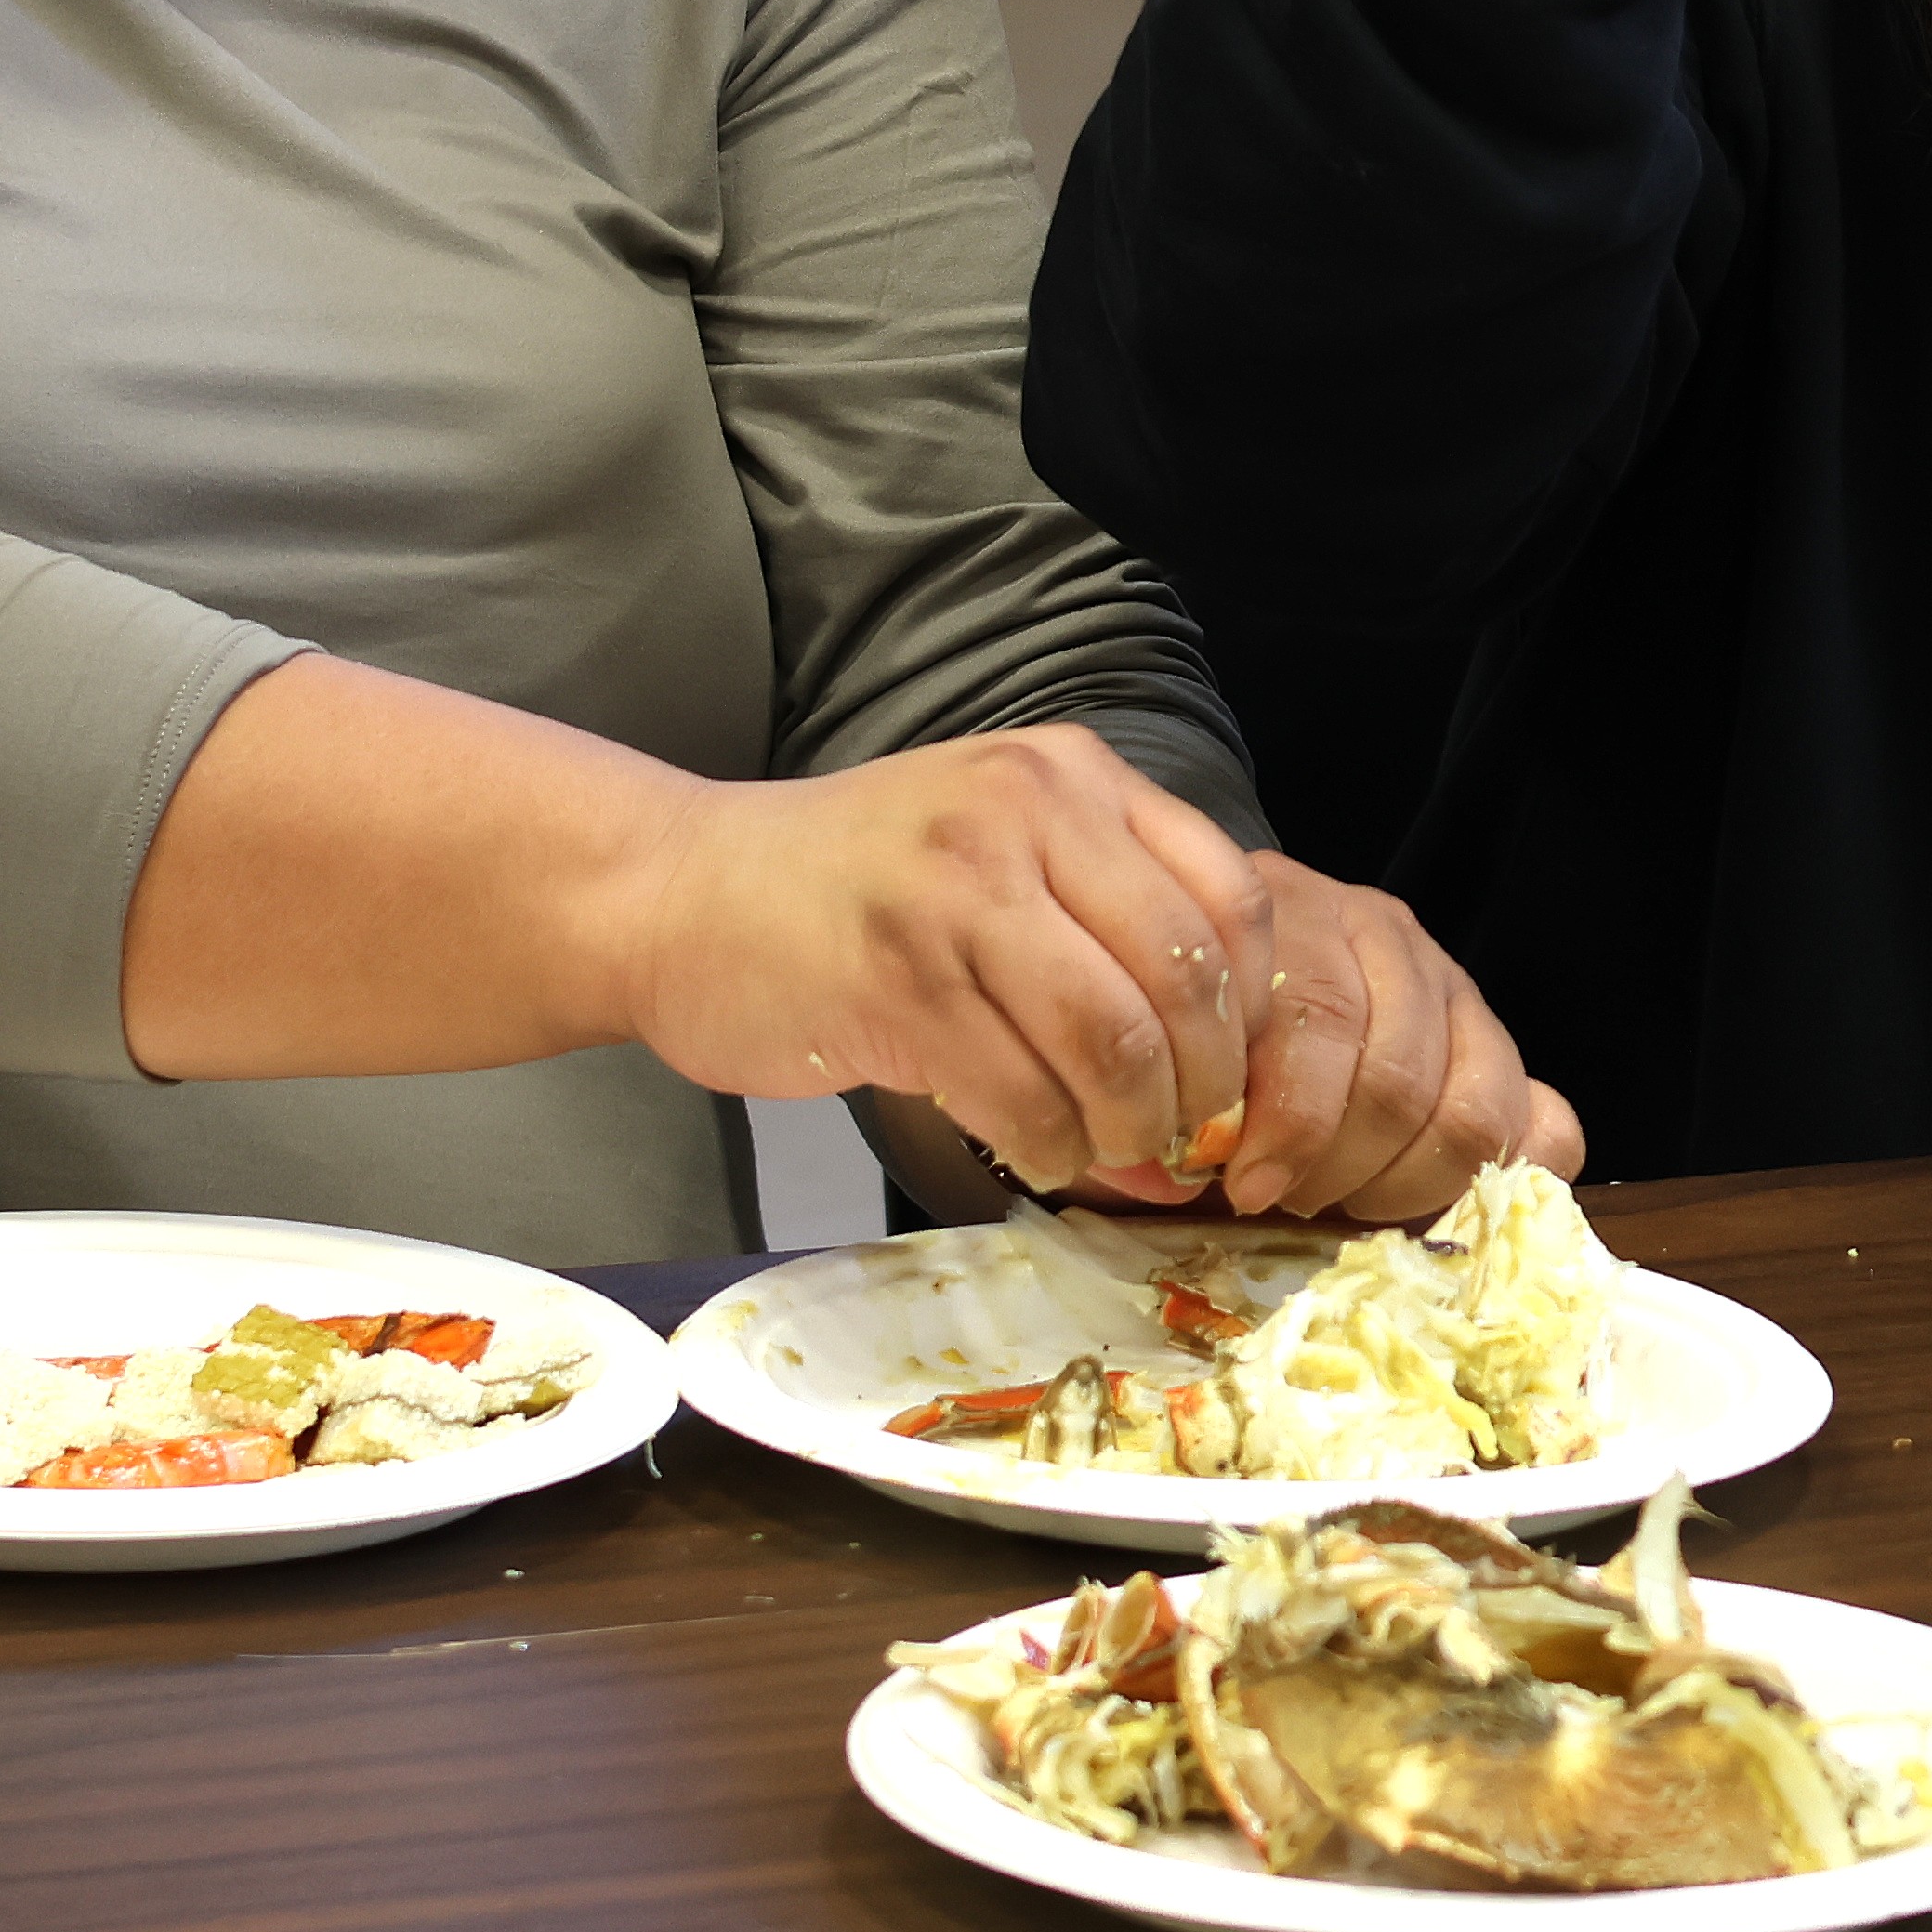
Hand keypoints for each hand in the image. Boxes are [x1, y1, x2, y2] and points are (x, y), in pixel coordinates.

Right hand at [607, 726, 1577, 1219]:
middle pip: (1185, 981)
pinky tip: (1038, 1155)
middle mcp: (1026, 816)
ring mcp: (958, 895)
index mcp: (1071, 777)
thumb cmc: (852, 887)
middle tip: (1186, 1146)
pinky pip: (1021, 1096)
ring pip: (1113, 1045)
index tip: (1238, 1081)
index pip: (1234, 898)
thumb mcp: (997, 845)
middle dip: (1202, 1090)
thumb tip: (1222, 1067)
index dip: (1254, 1013)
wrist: (676, 893)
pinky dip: (1050, 1149)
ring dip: (1129, 1129)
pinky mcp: (898, 984)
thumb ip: (1106, 916)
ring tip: (1109, 1155)